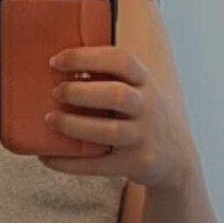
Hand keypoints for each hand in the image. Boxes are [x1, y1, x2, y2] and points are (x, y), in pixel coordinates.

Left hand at [41, 45, 196, 188]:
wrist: (175, 157)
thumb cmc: (140, 114)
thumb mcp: (137, 89)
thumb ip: (108, 76)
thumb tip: (55, 68)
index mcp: (145, 81)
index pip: (121, 61)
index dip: (87, 57)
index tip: (56, 61)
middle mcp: (148, 107)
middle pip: (117, 95)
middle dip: (81, 92)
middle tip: (55, 92)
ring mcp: (144, 137)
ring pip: (110, 131)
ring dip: (75, 125)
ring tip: (50, 119)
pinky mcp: (136, 164)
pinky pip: (99, 165)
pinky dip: (71, 162)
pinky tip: (48, 157)